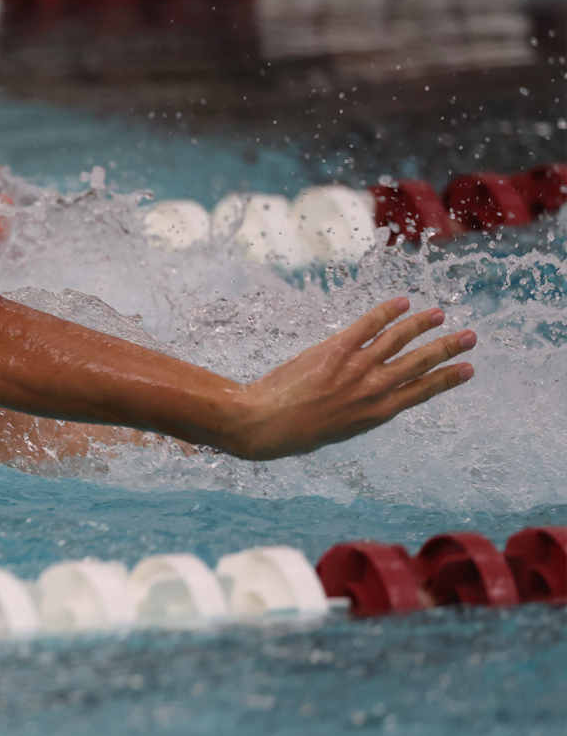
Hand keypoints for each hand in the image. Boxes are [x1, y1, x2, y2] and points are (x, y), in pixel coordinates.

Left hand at [224, 299, 474, 459]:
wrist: (264, 423)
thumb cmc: (295, 432)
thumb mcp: (338, 431)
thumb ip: (358, 412)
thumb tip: (367, 401)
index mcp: (377, 413)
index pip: (422, 391)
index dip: (447, 379)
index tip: (467, 369)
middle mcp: (374, 389)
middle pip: (420, 363)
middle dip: (448, 348)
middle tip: (470, 336)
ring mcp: (357, 367)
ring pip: (399, 339)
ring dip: (422, 325)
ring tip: (439, 314)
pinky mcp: (336, 349)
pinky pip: (368, 325)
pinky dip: (387, 312)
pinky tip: (402, 303)